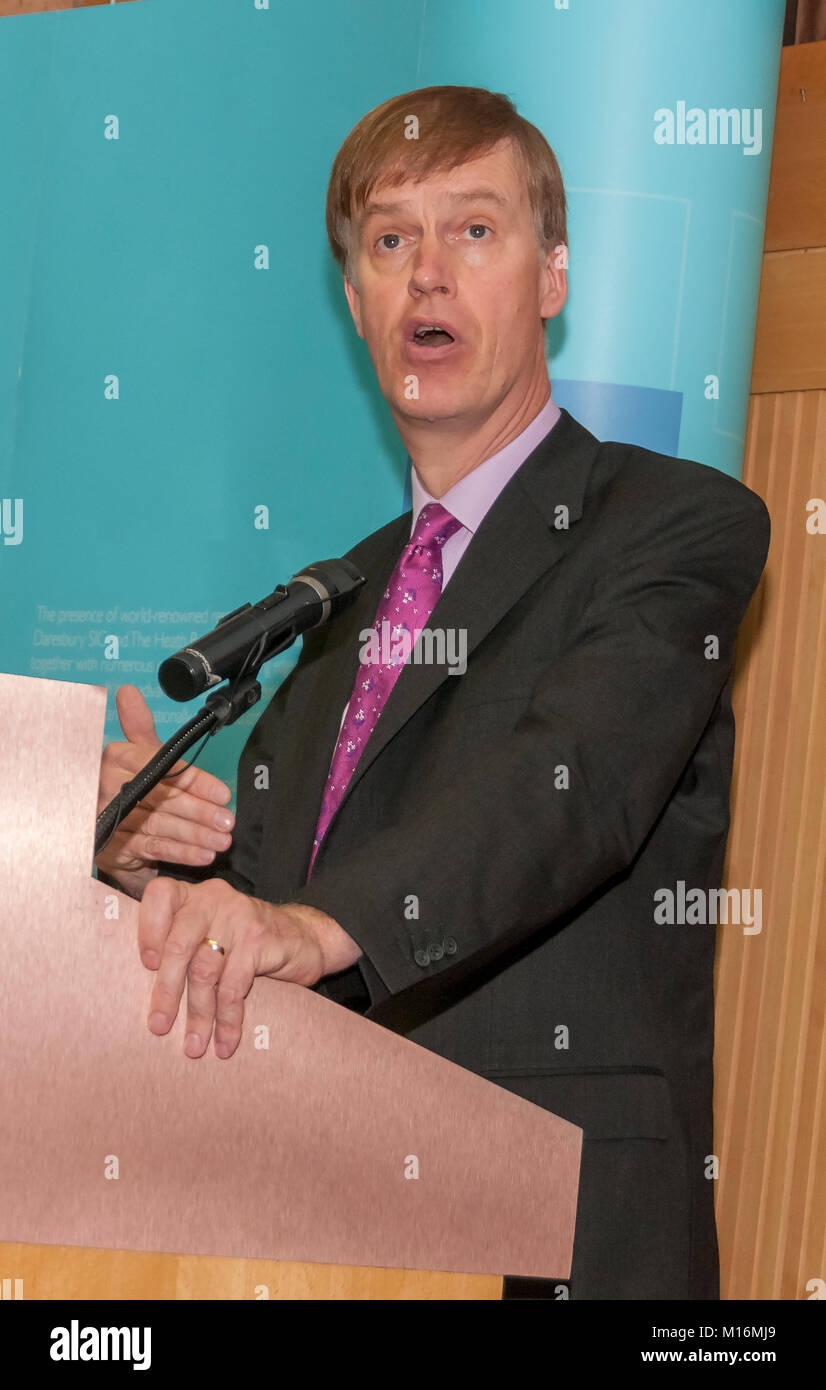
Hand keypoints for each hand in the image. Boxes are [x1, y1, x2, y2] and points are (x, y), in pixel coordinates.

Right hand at [95, 685, 234, 890]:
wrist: (104, 820)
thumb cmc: (129, 780)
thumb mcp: (137, 752)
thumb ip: (139, 725)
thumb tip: (128, 691)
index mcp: (118, 757)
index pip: (163, 768)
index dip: (196, 782)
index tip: (224, 794)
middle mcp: (109, 785)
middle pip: (164, 798)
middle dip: (201, 812)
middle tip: (228, 822)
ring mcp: (110, 816)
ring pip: (161, 825)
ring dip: (196, 835)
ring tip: (222, 840)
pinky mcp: (113, 844)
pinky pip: (153, 847)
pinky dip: (181, 852)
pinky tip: (204, 854)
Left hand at [138, 876, 362, 1058]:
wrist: (306, 938)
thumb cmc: (247, 943)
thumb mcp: (213, 933)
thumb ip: (183, 946)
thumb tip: (149, 997)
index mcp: (194, 895)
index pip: (160, 895)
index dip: (148, 929)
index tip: (147, 967)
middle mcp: (213, 899)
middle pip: (178, 944)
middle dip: (167, 991)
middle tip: (158, 1026)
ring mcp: (238, 917)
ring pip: (205, 971)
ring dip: (198, 1014)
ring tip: (194, 1045)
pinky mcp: (259, 940)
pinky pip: (233, 987)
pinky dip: (227, 1019)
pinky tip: (226, 1041)